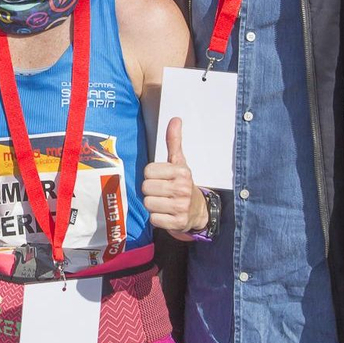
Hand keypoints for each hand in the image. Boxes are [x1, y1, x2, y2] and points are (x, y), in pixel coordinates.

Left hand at [141, 117, 207, 236]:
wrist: (198, 210)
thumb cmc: (182, 183)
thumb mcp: (179, 162)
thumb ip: (174, 141)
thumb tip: (175, 119)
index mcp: (182, 172)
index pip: (148, 171)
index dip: (151, 175)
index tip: (161, 178)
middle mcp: (183, 189)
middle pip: (146, 187)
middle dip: (150, 190)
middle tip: (161, 191)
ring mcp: (181, 207)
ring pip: (148, 203)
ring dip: (152, 204)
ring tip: (163, 202)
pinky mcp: (178, 223)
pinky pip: (153, 219)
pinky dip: (156, 218)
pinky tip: (166, 214)